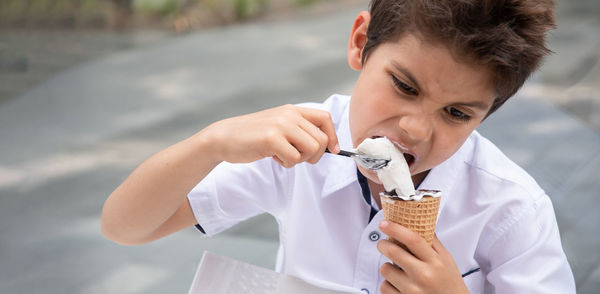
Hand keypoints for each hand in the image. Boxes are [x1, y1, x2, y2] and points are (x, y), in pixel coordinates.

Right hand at [199, 104, 339, 166]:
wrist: (223, 138)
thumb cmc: (252, 136)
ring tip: (283, 156)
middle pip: (321, 139)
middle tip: (297, 158)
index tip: (333, 150)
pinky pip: (294, 159)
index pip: (325, 118)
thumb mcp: (278, 126)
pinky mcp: (272, 139)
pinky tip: (273, 158)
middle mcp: (289, 114)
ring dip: (301, 160)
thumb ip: (299, 130)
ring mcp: (281, 125)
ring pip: (312, 149)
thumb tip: (327, 146)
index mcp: (292, 110)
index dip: (333, 136)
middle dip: (314, 155)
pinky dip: (286, 164)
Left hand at [377, 221, 469, 293]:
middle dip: (383, 244)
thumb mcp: (447, 261)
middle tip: (383, 244)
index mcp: (435, 262)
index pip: (412, 239)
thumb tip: (421, 222)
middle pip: (393, 252)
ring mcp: (412, 290)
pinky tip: (398, 284)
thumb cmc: (450, 284)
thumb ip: (433, 242)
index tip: (384, 223)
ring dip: (388, 267)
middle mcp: (423, 276)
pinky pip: (384, 287)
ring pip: (385, 269)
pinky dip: (388, 284)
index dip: (395, 228)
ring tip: (398, 270)